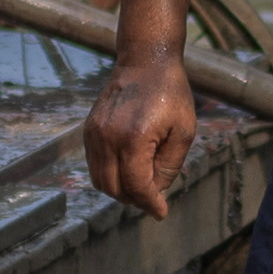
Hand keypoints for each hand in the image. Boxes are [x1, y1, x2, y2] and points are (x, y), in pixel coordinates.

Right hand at [83, 49, 198, 217]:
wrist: (145, 60)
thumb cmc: (171, 94)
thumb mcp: (184, 131)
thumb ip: (169, 166)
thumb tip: (155, 193)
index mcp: (134, 138)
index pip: (136, 186)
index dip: (150, 204)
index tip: (161, 213)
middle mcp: (108, 138)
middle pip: (114, 189)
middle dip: (134, 200)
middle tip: (153, 199)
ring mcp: (94, 134)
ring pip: (99, 180)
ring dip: (120, 190)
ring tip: (141, 184)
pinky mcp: (89, 129)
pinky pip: (94, 165)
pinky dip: (109, 175)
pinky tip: (128, 168)